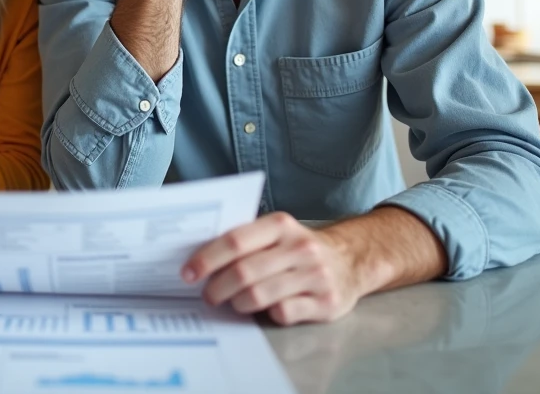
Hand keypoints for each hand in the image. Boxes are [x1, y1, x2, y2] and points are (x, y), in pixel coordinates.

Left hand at [182, 212, 363, 325]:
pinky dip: (268, 313)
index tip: (188, 273)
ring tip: (232, 303)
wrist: (352, 260)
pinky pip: (284, 312)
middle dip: (217, 287)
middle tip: (207, 295)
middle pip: (244, 271)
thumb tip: (199, 258)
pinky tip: (264, 309)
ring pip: (260, 294)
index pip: (235, 241)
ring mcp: (315, 276)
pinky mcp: (325, 302)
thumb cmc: (299, 248)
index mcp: (281, 225)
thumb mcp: (277, 233)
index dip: (207, 258)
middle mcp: (300, 248)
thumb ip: (245, 240)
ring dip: (237, 303)